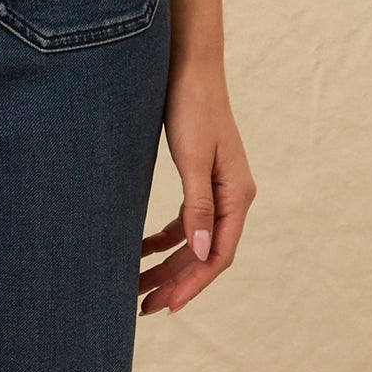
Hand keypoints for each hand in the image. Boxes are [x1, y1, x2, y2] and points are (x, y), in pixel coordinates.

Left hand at [139, 0, 254, 315]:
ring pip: (194, 241)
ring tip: (136, 286)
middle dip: (175, 282)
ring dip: (168, 264)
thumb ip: (198, 208)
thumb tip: (202, 255)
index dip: (191, 286)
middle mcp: (232, 195)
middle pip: (205, 254)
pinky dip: (165, 239)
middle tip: (141, 307)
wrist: (189, 63)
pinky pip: (187, 221)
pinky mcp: (202, 176)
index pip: (216, 257)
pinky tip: (140, 247)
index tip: (162, 307)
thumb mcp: (193, 159)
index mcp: (236, 196)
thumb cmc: (192, 106)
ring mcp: (218, 187)